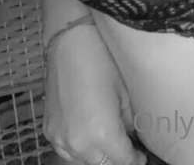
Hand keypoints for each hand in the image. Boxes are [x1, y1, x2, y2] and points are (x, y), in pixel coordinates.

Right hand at [42, 23, 146, 164]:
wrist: (70, 40)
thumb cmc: (102, 59)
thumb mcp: (127, 93)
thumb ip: (132, 124)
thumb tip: (136, 138)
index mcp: (102, 134)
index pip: (124, 162)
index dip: (136, 159)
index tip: (143, 154)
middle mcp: (78, 142)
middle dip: (118, 158)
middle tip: (131, 147)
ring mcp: (60, 138)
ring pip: (85, 161)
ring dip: (100, 155)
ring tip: (112, 139)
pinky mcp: (50, 130)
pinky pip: (68, 150)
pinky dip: (81, 147)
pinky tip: (92, 133)